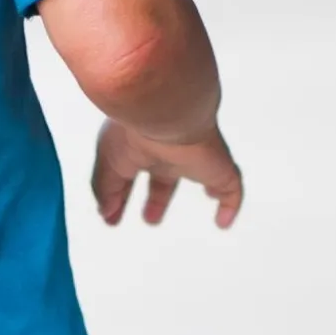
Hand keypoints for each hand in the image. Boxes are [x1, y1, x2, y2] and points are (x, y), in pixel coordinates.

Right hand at [92, 120, 242, 230]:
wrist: (167, 112)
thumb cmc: (134, 129)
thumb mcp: (107, 164)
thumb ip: (105, 190)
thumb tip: (106, 212)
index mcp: (139, 145)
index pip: (129, 173)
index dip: (120, 196)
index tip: (112, 215)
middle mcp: (168, 149)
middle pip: (164, 177)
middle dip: (158, 197)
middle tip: (151, 218)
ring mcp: (196, 157)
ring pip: (199, 176)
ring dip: (192, 195)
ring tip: (197, 214)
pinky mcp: (218, 167)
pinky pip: (230, 188)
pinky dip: (228, 205)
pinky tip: (224, 221)